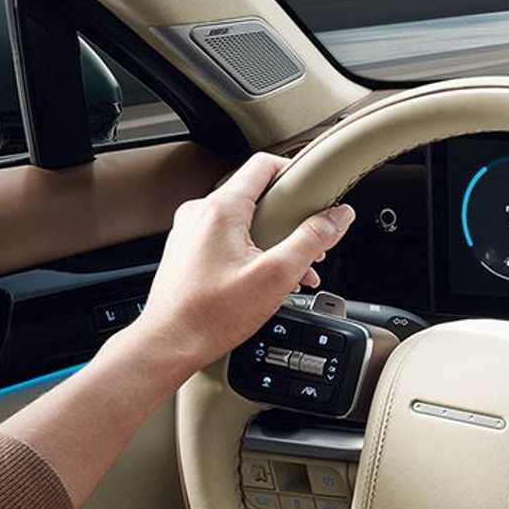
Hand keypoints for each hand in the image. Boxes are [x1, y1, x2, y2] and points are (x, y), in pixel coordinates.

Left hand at [127, 153, 354, 376]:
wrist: (169, 343)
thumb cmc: (211, 315)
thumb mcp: (276, 275)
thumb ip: (312, 240)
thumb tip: (338, 216)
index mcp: (220, 209)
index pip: (264, 165)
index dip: (295, 172)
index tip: (315, 191)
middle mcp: (200, 213)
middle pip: (257, 197)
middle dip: (290, 221)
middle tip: (311, 245)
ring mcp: (190, 232)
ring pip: (243, 222)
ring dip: (273, 242)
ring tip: (293, 272)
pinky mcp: (187, 251)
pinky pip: (227, 239)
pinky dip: (252, 253)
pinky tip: (266, 280)